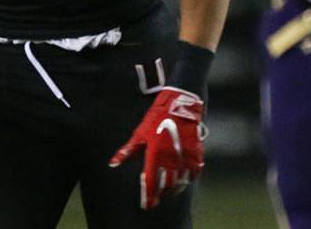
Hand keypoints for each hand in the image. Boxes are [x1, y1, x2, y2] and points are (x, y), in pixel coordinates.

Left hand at [109, 87, 205, 209]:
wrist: (180, 105)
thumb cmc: (157, 118)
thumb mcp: (140, 133)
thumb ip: (128, 151)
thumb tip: (113, 163)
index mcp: (156, 153)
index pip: (151, 181)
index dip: (149, 196)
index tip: (147, 205)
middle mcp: (171, 159)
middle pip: (167, 186)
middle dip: (161, 193)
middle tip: (156, 195)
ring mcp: (186, 158)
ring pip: (181, 183)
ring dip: (173, 188)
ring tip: (167, 190)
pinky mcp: (197, 156)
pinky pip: (193, 175)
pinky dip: (186, 179)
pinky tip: (180, 178)